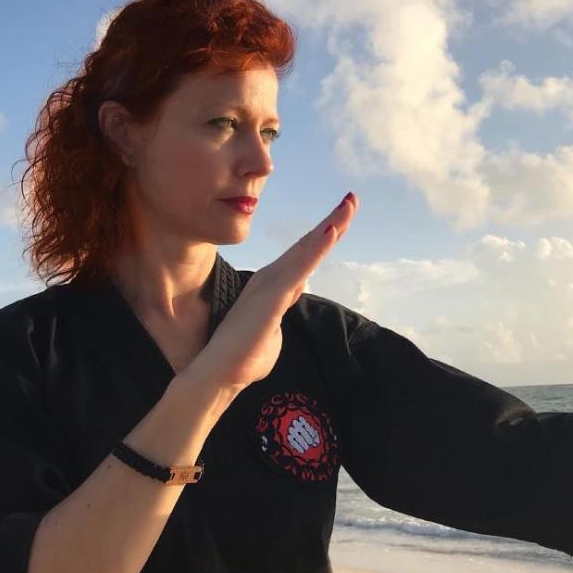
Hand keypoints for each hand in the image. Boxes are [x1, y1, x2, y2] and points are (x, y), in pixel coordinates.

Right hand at [188, 191, 359, 394]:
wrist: (220, 373)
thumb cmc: (244, 358)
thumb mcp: (270, 332)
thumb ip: (280, 314)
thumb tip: (286, 309)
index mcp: (274, 285)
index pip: (304, 256)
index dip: (323, 235)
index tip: (342, 217)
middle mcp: (273, 278)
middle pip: (308, 245)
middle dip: (332, 221)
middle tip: (352, 199)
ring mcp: (273, 285)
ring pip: (307, 250)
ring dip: (330, 226)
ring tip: (349, 205)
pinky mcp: (274, 297)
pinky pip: (300, 268)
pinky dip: (317, 249)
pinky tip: (331, 232)